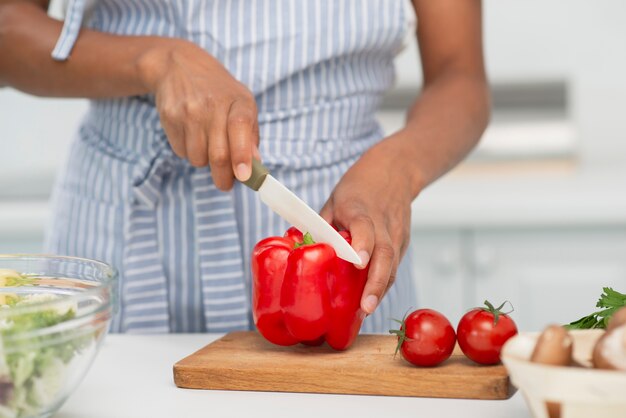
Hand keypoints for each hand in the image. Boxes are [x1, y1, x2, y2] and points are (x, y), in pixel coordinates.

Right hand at [139, 40, 258, 189]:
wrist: (179, 65)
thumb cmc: (219, 92)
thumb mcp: (242, 104)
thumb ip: (250, 136)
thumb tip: (254, 167)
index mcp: (238, 101)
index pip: (240, 128)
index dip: (242, 155)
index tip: (243, 176)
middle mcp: (213, 104)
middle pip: (218, 154)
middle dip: (224, 178)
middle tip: (226, 184)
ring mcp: (189, 111)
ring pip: (198, 159)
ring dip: (204, 161)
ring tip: (206, 143)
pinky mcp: (169, 117)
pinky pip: (181, 151)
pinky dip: (188, 151)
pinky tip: (191, 134)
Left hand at [320, 133, 420, 314]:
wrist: (395, 171)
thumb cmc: (359, 186)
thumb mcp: (334, 199)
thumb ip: (323, 226)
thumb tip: (303, 252)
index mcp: (361, 208)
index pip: (365, 227)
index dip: (363, 245)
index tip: (359, 263)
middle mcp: (383, 222)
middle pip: (385, 253)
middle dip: (376, 282)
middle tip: (365, 307)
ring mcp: (397, 233)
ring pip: (392, 265)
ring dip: (380, 289)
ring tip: (366, 311)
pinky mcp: (403, 242)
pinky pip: (394, 266)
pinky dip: (383, 283)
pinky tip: (371, 299)